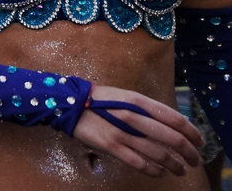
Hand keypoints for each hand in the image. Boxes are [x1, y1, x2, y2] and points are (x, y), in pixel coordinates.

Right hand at [72, 85, 201, 176]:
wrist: (70, 104)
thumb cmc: (100, 100)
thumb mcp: (126, 97)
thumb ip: (147, 109)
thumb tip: (173, 123)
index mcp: (138, 101)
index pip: (175, 118)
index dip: (192, 132)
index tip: (199, 142)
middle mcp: (133, 117)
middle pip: (172, 138)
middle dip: (188, 152)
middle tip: (194, 160)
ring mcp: (122, 133)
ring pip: (158, 154)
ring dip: (174, 165)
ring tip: (180, 170)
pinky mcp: (112, 146)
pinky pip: (139, 163)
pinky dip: (154, 171)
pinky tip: (160, 173)